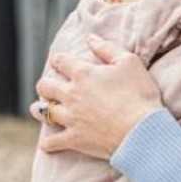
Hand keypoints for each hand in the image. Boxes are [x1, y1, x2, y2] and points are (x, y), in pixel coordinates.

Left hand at [37, 35, 162, 160]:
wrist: (142, 130)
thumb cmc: (139, 94)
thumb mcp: (129, 62)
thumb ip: (107, 48)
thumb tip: (90, 37)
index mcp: (83, 74)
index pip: (61, 62)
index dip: (58, 60)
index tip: (58, 61)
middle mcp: (71, 94)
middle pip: (45, 86)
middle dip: (44, 85)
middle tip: (47, 86)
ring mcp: (70, 118)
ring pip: (44, 112)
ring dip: (40, 110)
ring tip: (38, 109)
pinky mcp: (74, 139)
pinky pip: (51, 142)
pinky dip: (48, 143)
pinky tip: (47, 144)